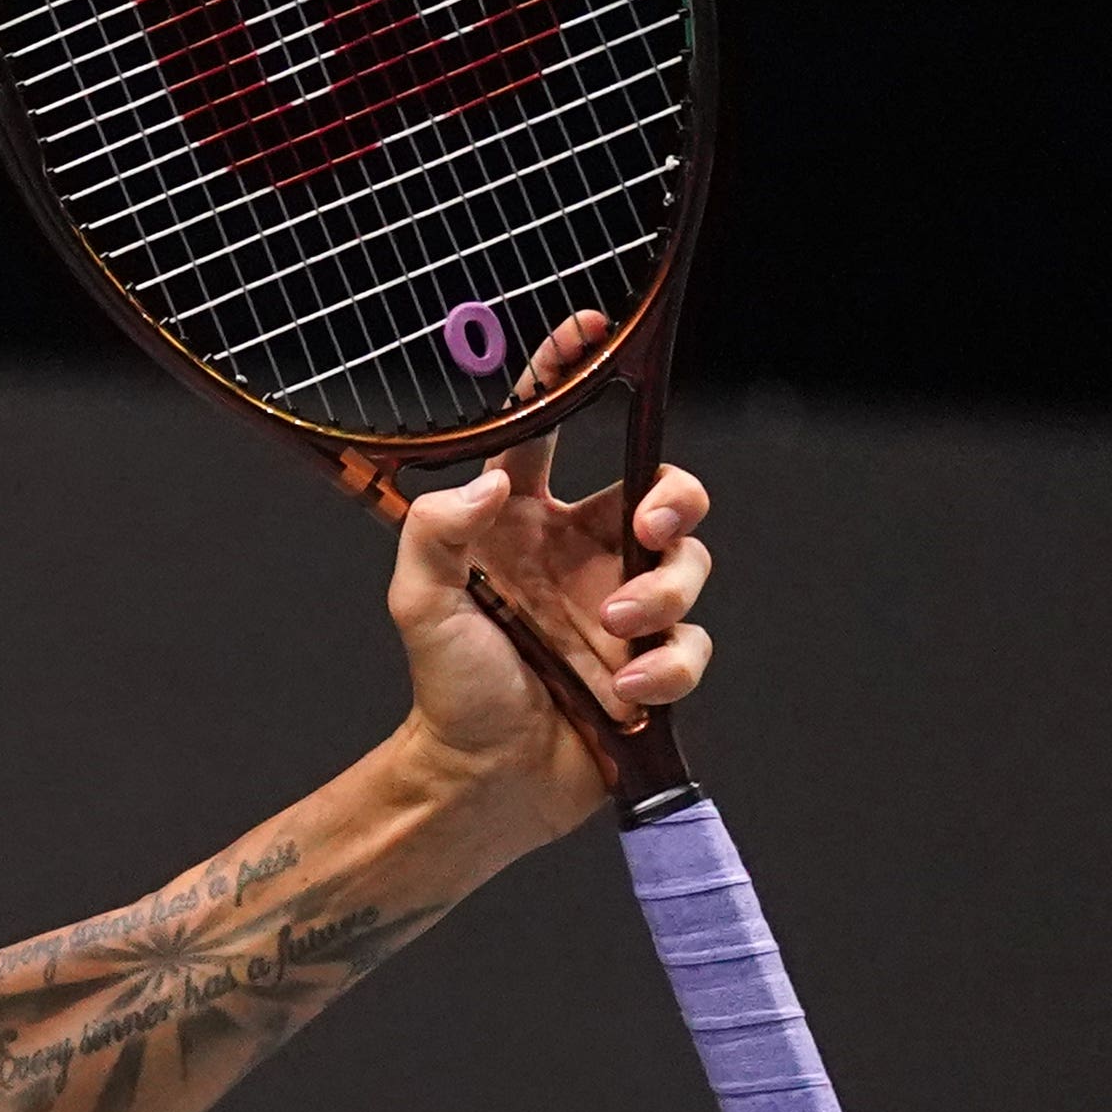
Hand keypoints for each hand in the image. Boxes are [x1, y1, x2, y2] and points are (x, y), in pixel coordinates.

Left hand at [384, 308, 716, 842]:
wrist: (483, 780)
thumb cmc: (448, 689)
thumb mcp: (419, 606)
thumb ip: (436, 533)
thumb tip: (488, 482)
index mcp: (523, 523)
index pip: (547, 432)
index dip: (568, 378)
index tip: (587, 330)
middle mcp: (582, 553)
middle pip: (662, 490)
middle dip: (676, 499)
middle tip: (651, 529)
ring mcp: (622, 606)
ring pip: (688, 565)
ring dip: (660, 597)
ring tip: (611, 635)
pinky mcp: (652, 663)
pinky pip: (692, 643)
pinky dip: (666, 664)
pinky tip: (625, 691)